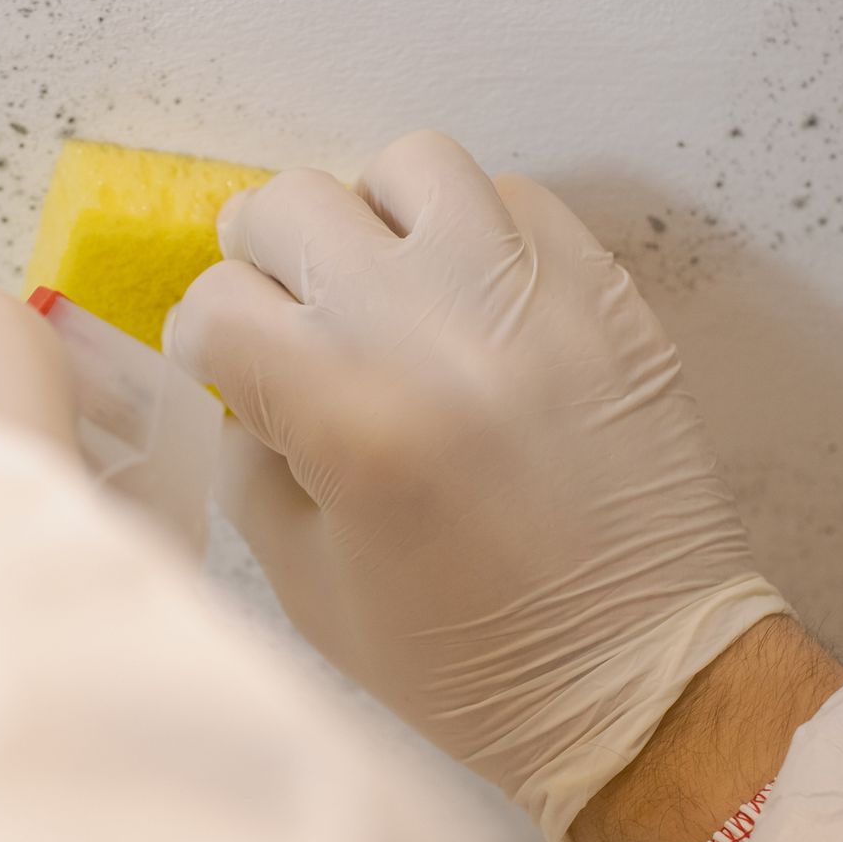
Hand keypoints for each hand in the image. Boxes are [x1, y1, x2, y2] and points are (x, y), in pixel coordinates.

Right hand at [166, 132, 791, 841]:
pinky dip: (469, 231)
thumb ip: (251, 455)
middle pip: (291, 205)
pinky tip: (467, 299)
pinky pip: (510, 195)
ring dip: (370, 218)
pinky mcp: (603, 287)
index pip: (218, 304)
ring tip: (383, 282)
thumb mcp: (306, 582)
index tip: (225, 369)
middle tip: (288, 314)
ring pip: (407, 165)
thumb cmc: (463, 657)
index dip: (203, 340)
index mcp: (349, 417)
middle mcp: (434, 328)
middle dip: (263, 259)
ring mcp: (529, 293)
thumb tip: (244, 376)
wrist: (639, 676)